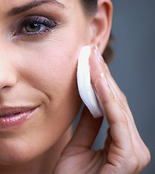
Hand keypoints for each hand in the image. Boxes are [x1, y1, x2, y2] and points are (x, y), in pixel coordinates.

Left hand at [54, 46, 149, 173]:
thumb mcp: (78, 146)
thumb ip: (88, 125)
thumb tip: (89, 100)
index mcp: (123, 145)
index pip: (113, 107)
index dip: (101, 83)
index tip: (89, 62)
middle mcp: (133, 148)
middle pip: (118, 104)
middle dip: (103, 77)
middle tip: (90, 53)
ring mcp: (134, 154)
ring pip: (119, 108)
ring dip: (104, 82)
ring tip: (92, 60)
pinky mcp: (128, 158)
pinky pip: (116, 121)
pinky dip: (107, 99)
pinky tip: (97, 80)